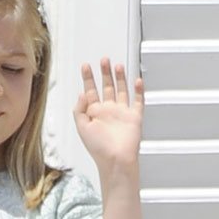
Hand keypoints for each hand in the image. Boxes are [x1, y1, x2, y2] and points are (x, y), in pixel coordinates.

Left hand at [74, 58, 143, 180]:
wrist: (115, 159)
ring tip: (117, 66)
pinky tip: (137, 80)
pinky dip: (138, 90)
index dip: (88, 78)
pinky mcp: (134, 117)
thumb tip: (81, 93)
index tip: (86, 66)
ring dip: (120, 78)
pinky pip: (138, 101)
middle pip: (106, 86)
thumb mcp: (81, 126)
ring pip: (121, 90)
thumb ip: (79, 109)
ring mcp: (122, 112)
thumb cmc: (98, 147)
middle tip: (103, 59)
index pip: (90, 90)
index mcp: (94, 112)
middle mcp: (108, 110)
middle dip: (104, 73)